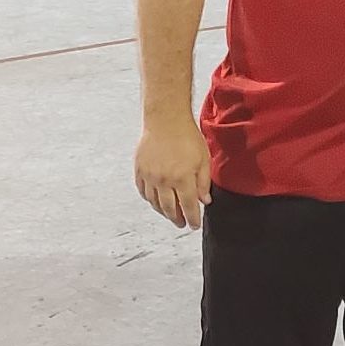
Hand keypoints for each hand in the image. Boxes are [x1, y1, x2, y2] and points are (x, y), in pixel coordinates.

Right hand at [134, 116, 211, 230]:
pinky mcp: (139, 171)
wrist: (166, 120)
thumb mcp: (203, 159)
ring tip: (170, 214)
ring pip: (155, 203)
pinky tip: (156, 200)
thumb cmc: (187, 136)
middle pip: (170, 209)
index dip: (192, 219)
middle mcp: (163, 181)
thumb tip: (204, 201)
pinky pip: (143, 192)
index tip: (194, 225)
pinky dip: (150, 199)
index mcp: (182, 179)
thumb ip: (203, 182)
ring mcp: (149, 177)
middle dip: (177, 219)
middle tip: (181, 223)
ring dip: (163, 212)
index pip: (188, 207)